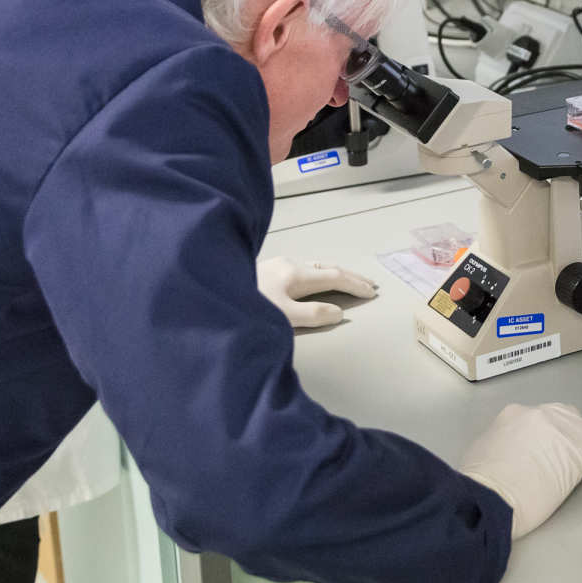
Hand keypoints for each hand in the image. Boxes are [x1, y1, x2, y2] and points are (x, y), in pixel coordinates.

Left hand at [255, 258, 377, 328]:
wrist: (209, 294)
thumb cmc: (246, 306)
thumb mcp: (282, 317)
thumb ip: (313, 316)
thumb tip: (338, 313)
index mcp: (295, 274)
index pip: (335, 277)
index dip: (355, 285)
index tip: (372, 293)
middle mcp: (288, 265)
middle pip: (327, 268)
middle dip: (350, 276)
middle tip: (369, 284)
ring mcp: (277, 265)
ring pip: (314, 266)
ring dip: (335, 274)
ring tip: (348, 281)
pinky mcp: (267, 270)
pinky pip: (303, 268)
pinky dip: (319, 273)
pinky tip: (314, 279)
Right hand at [459, 403, 581, 538]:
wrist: (491, 498)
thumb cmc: (480, 483)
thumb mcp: (480, 451)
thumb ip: (498, 443)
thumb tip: (505, 452)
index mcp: (514, 415)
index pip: (537, 418)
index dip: (544, 434)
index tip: (544, 448)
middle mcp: (540, 414)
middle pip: (564, 416)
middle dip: (567, 432)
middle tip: (566, 452)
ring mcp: (562, 429)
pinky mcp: (581, 449)